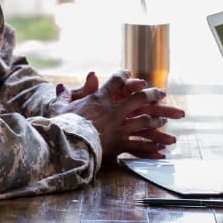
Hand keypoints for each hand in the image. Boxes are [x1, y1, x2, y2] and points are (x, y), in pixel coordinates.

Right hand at [52, 71, 183, 163]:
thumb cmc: (61, 126)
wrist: (65, 145)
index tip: (129, 73)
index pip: (116, 81)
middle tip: (162, 93)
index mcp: (100, 99)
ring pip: (144, 121)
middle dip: (152, 94)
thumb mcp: (59, 107)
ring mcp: (119, 127)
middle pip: (139, 98)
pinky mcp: (120, 144)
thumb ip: (64, 96)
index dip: (124, 76)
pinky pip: (140, 145)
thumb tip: (62, 86)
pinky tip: (161, 149)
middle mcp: (114, 110)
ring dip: (156, 120)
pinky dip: (151, 148)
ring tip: (163, 121)